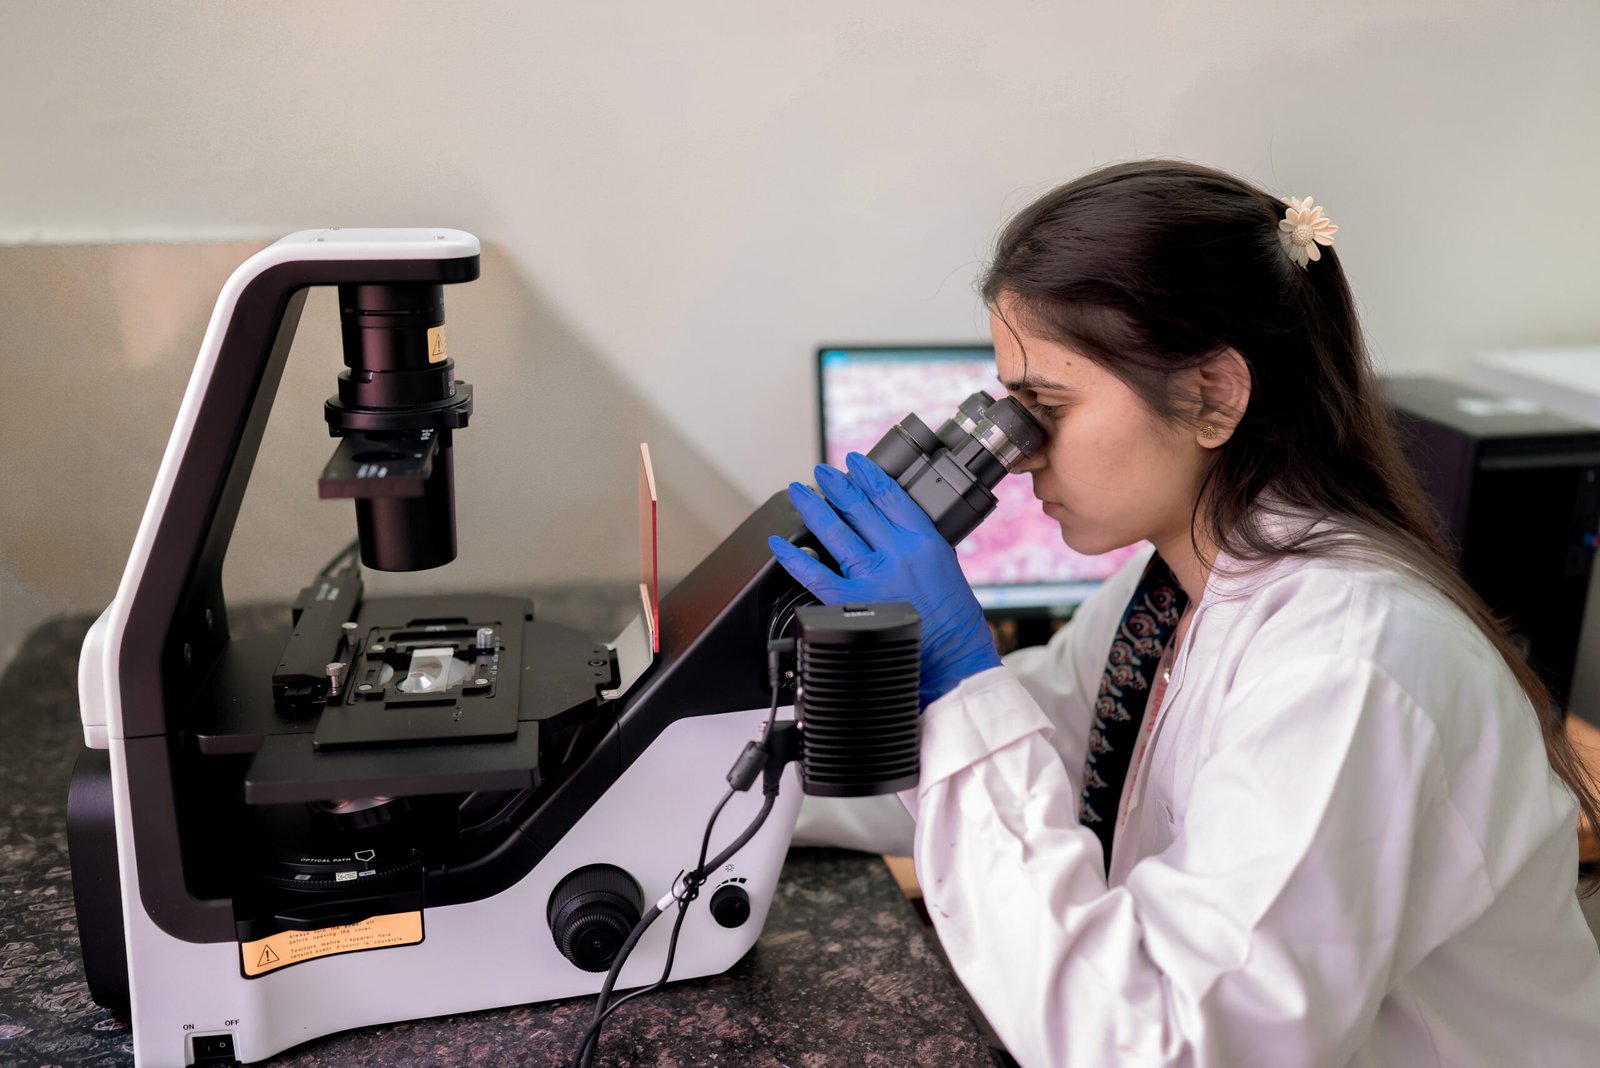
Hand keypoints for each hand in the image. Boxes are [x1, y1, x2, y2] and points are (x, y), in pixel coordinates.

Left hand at [768, 452, 1000, 706]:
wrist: (955, 658)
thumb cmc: (956, 619)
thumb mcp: (947, 565)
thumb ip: (918, 543)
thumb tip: (891, 526)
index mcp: (924, 541)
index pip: (890, 496)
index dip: (868, 475)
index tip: (855, 462)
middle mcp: (897, 554)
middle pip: (858, 508)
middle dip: (836, 485)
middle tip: (821, 472)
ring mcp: (873, 577)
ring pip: (834, 532)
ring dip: (813, 508)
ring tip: (799, 492)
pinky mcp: (853, 602)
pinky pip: (814, 574)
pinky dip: (794, 557)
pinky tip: (781, 544)